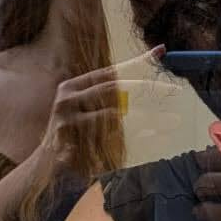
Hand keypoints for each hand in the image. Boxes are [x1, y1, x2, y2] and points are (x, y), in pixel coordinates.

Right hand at [44, 49, 162, 163]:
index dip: (134, 62)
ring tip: (171, 119)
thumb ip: (110, 102)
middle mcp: (68, 97)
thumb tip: (143, 87)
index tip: (160, 52)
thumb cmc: (74, 139)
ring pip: (115, 114)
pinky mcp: (71, 138)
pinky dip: (131, 137)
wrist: (45, 168)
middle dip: (147, 88)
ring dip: (147, 118)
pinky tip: (152, 136)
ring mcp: (67, 117)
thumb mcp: (90, 115)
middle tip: (174, 90)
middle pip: (114, 88)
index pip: (108, 71)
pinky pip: (109, 137)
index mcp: (72, 87)